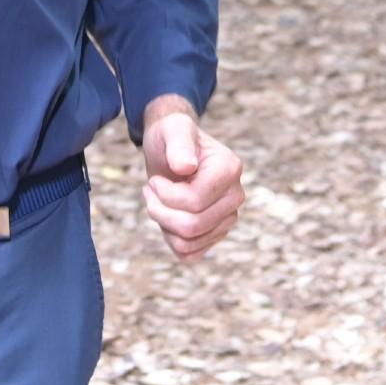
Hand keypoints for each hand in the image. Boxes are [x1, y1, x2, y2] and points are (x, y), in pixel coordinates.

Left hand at [140, 97, 243, 261]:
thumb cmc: (172, 135)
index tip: (154, 180)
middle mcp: (235, 196)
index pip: (194, 201)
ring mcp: (228, 217)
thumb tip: (187, 167)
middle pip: (192, 225)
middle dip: (160, 210)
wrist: (173, 149)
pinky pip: (190, 254)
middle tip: (149, 191)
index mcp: (230, 169)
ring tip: (156, 202)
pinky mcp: (216, 233)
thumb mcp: (172, 130)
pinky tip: (168, 217)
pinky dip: (171, 240)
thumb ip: (179, 145)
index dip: (165, 194)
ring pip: (188, 242)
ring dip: (163, 223)